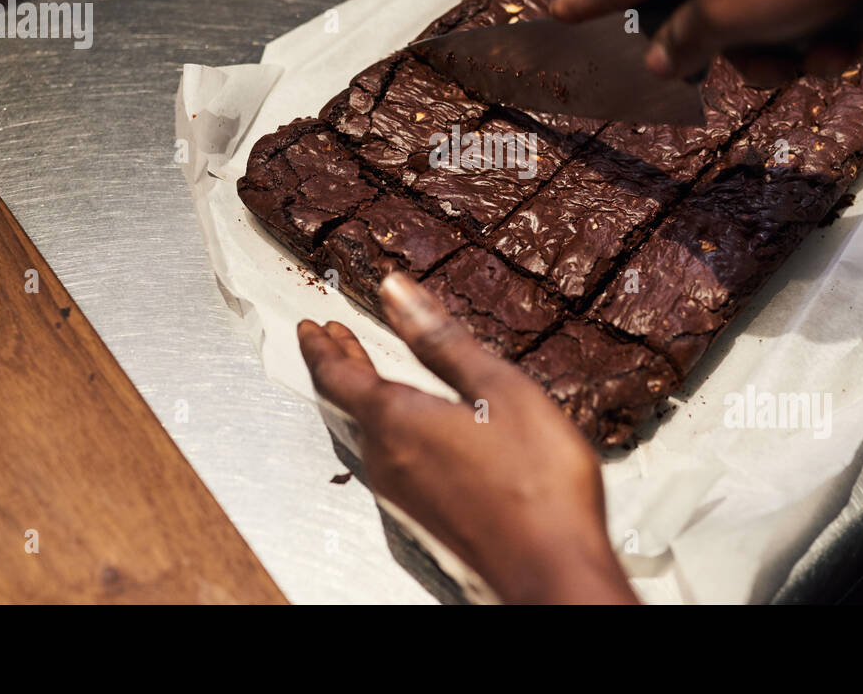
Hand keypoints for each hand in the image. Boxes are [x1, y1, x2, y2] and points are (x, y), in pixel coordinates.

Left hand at [296, 273, 637, 603]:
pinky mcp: (425, 515)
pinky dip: (386, 426)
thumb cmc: (535, 483)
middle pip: (346, 405)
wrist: (552, 571)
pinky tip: (413, 428)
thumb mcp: (497, 388)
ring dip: (363, 397)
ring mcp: (404, 493)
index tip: (310, 326)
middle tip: (331, 340)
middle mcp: (388, 460)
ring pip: (367, 433)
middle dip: (339, 365)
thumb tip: (396, 292)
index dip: (320, 345)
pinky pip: (390, 458)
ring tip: (370, 375)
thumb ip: (441, 339)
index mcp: (397, 422)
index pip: (337, 376)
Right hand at [551, 0, 862, 77]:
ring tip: (843, 52)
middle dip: (753, 60)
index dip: (590, 4)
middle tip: (781, 71)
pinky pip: (818, 6)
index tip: (558, 12)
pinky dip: (842, 28)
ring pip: (774, 23)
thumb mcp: (727, 14)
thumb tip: (655, 59)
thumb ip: (686, 41)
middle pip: (713, 23)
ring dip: (809, 52)